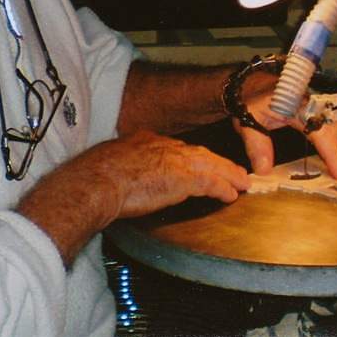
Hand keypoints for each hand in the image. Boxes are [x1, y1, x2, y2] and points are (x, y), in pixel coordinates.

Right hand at [75, 130, 251, 220]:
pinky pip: (210, 183)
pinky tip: (231, 195)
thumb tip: (122, 177)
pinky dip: (222, 188)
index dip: (190, 157)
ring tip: (241, 182)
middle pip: (198, 153)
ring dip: (228, 174)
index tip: (199, 164)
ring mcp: (175, 160)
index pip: (176, 148)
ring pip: (211, 165)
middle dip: (217, 162)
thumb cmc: (95, 177)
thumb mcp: (110, 162)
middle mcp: (164, 145)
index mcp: (146, 140)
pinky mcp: (183, 178)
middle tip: (233, 171)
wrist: (96, 182)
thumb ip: (124, 166)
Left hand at [234, 68, 336, 181]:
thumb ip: (257, 145)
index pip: (321, 131)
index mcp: (298, 106)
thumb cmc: (251, 100)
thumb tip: (264, 170)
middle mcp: (316, 105)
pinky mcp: (326, 111)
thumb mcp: (249, 120)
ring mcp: (324, 107)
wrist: (251, 82)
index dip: (332, 153)